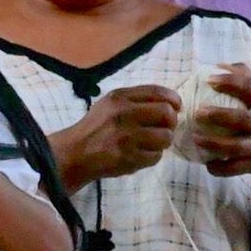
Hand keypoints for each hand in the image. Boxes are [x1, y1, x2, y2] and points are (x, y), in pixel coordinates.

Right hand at [51, 81, 180, 185]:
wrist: (74, 154)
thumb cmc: (95, 128)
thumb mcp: (110, 105)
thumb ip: (136, 100)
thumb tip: (170, 104)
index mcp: (119, 98)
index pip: (157, 92)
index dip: (173, 99)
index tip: (176, 107)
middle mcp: (123, 114)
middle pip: (166, 113)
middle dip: (171, 122)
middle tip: (164, 128)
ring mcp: (126, 137)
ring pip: (165, 137)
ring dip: (162, 142)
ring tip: (151, 143)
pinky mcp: (128, 158)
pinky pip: (156, 156)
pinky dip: (151, 157)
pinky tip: (140, 155)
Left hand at [174, 64, 250, 179]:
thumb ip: (248, 82)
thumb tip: (221, 65)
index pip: (249, 86)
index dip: (229, 81)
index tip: (208, 80)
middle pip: (242, 119)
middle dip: (219, 115)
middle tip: (197, 112)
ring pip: (237, 147)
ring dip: (214, 144)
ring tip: (195, 139)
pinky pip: (237, 167)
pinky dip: (220, 168)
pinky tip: (208, 165)